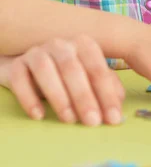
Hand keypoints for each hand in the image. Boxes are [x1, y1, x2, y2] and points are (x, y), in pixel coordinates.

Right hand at [2, 36, 124, 125]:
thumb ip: (106, 88)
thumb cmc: (67, 73)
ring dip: (58, 95)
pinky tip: (38, 115)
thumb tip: (119, 107)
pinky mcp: (16, 65)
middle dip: (84, 96)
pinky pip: (20, 78)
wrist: (30, 65)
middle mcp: (60, 45)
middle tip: (92, 122)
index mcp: (83, 45)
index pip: (97, 68)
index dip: (107, 94)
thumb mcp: (89, 78)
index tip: (113, 118)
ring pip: (45, 69)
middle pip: (72, 67)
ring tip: (69, 119)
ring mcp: (37, 52)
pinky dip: (29, 97)